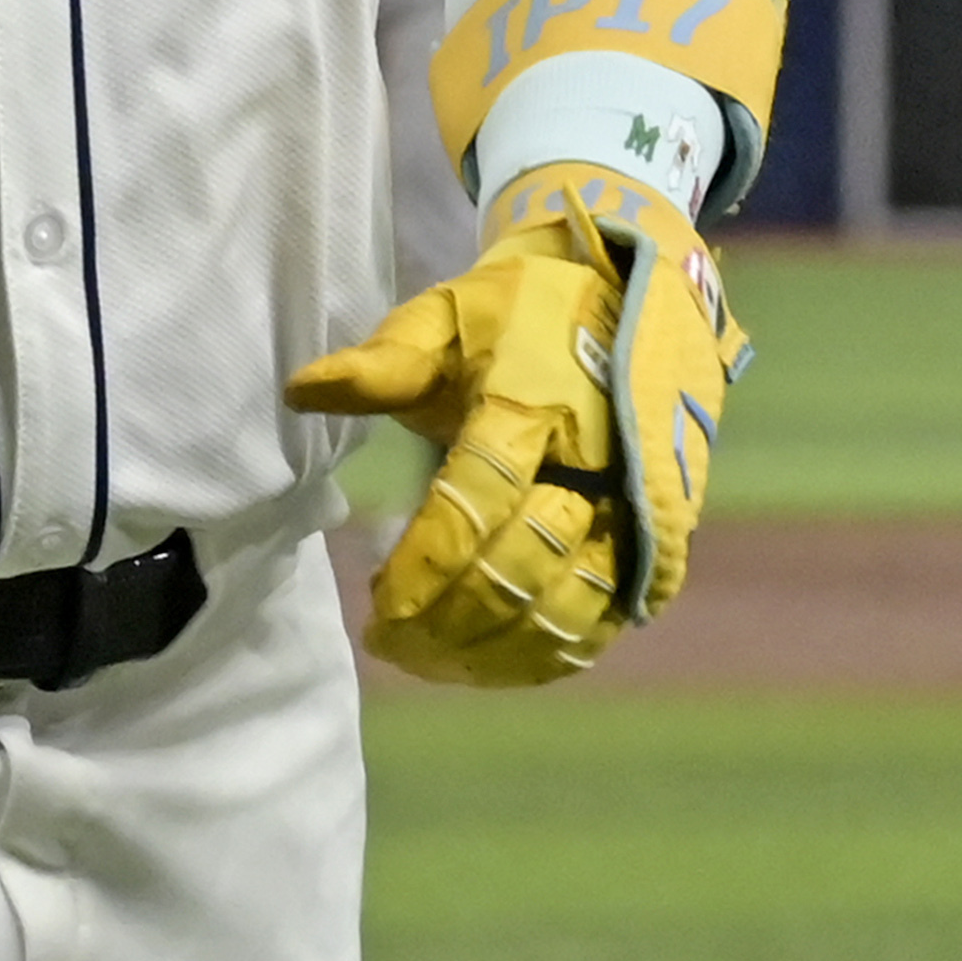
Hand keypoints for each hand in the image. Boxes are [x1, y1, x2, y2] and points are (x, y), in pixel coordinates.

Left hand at [286, 176, 747, 687]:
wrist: (634, 295)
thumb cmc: (519, 311)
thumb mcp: (446, 314)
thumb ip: (382, 361)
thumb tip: (300, 391)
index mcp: (534, 405)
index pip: (477, 500)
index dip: (427, 563)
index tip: (378, 607)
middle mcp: (598, 465)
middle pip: (523, 566)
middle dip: (451, 619)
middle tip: (389, 641)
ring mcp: (638, 507)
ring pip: (574, 608)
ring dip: (499, 649)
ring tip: (431, 661)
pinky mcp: (662, 537)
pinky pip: (612, 614)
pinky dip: (554, 652)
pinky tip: (496, 665)